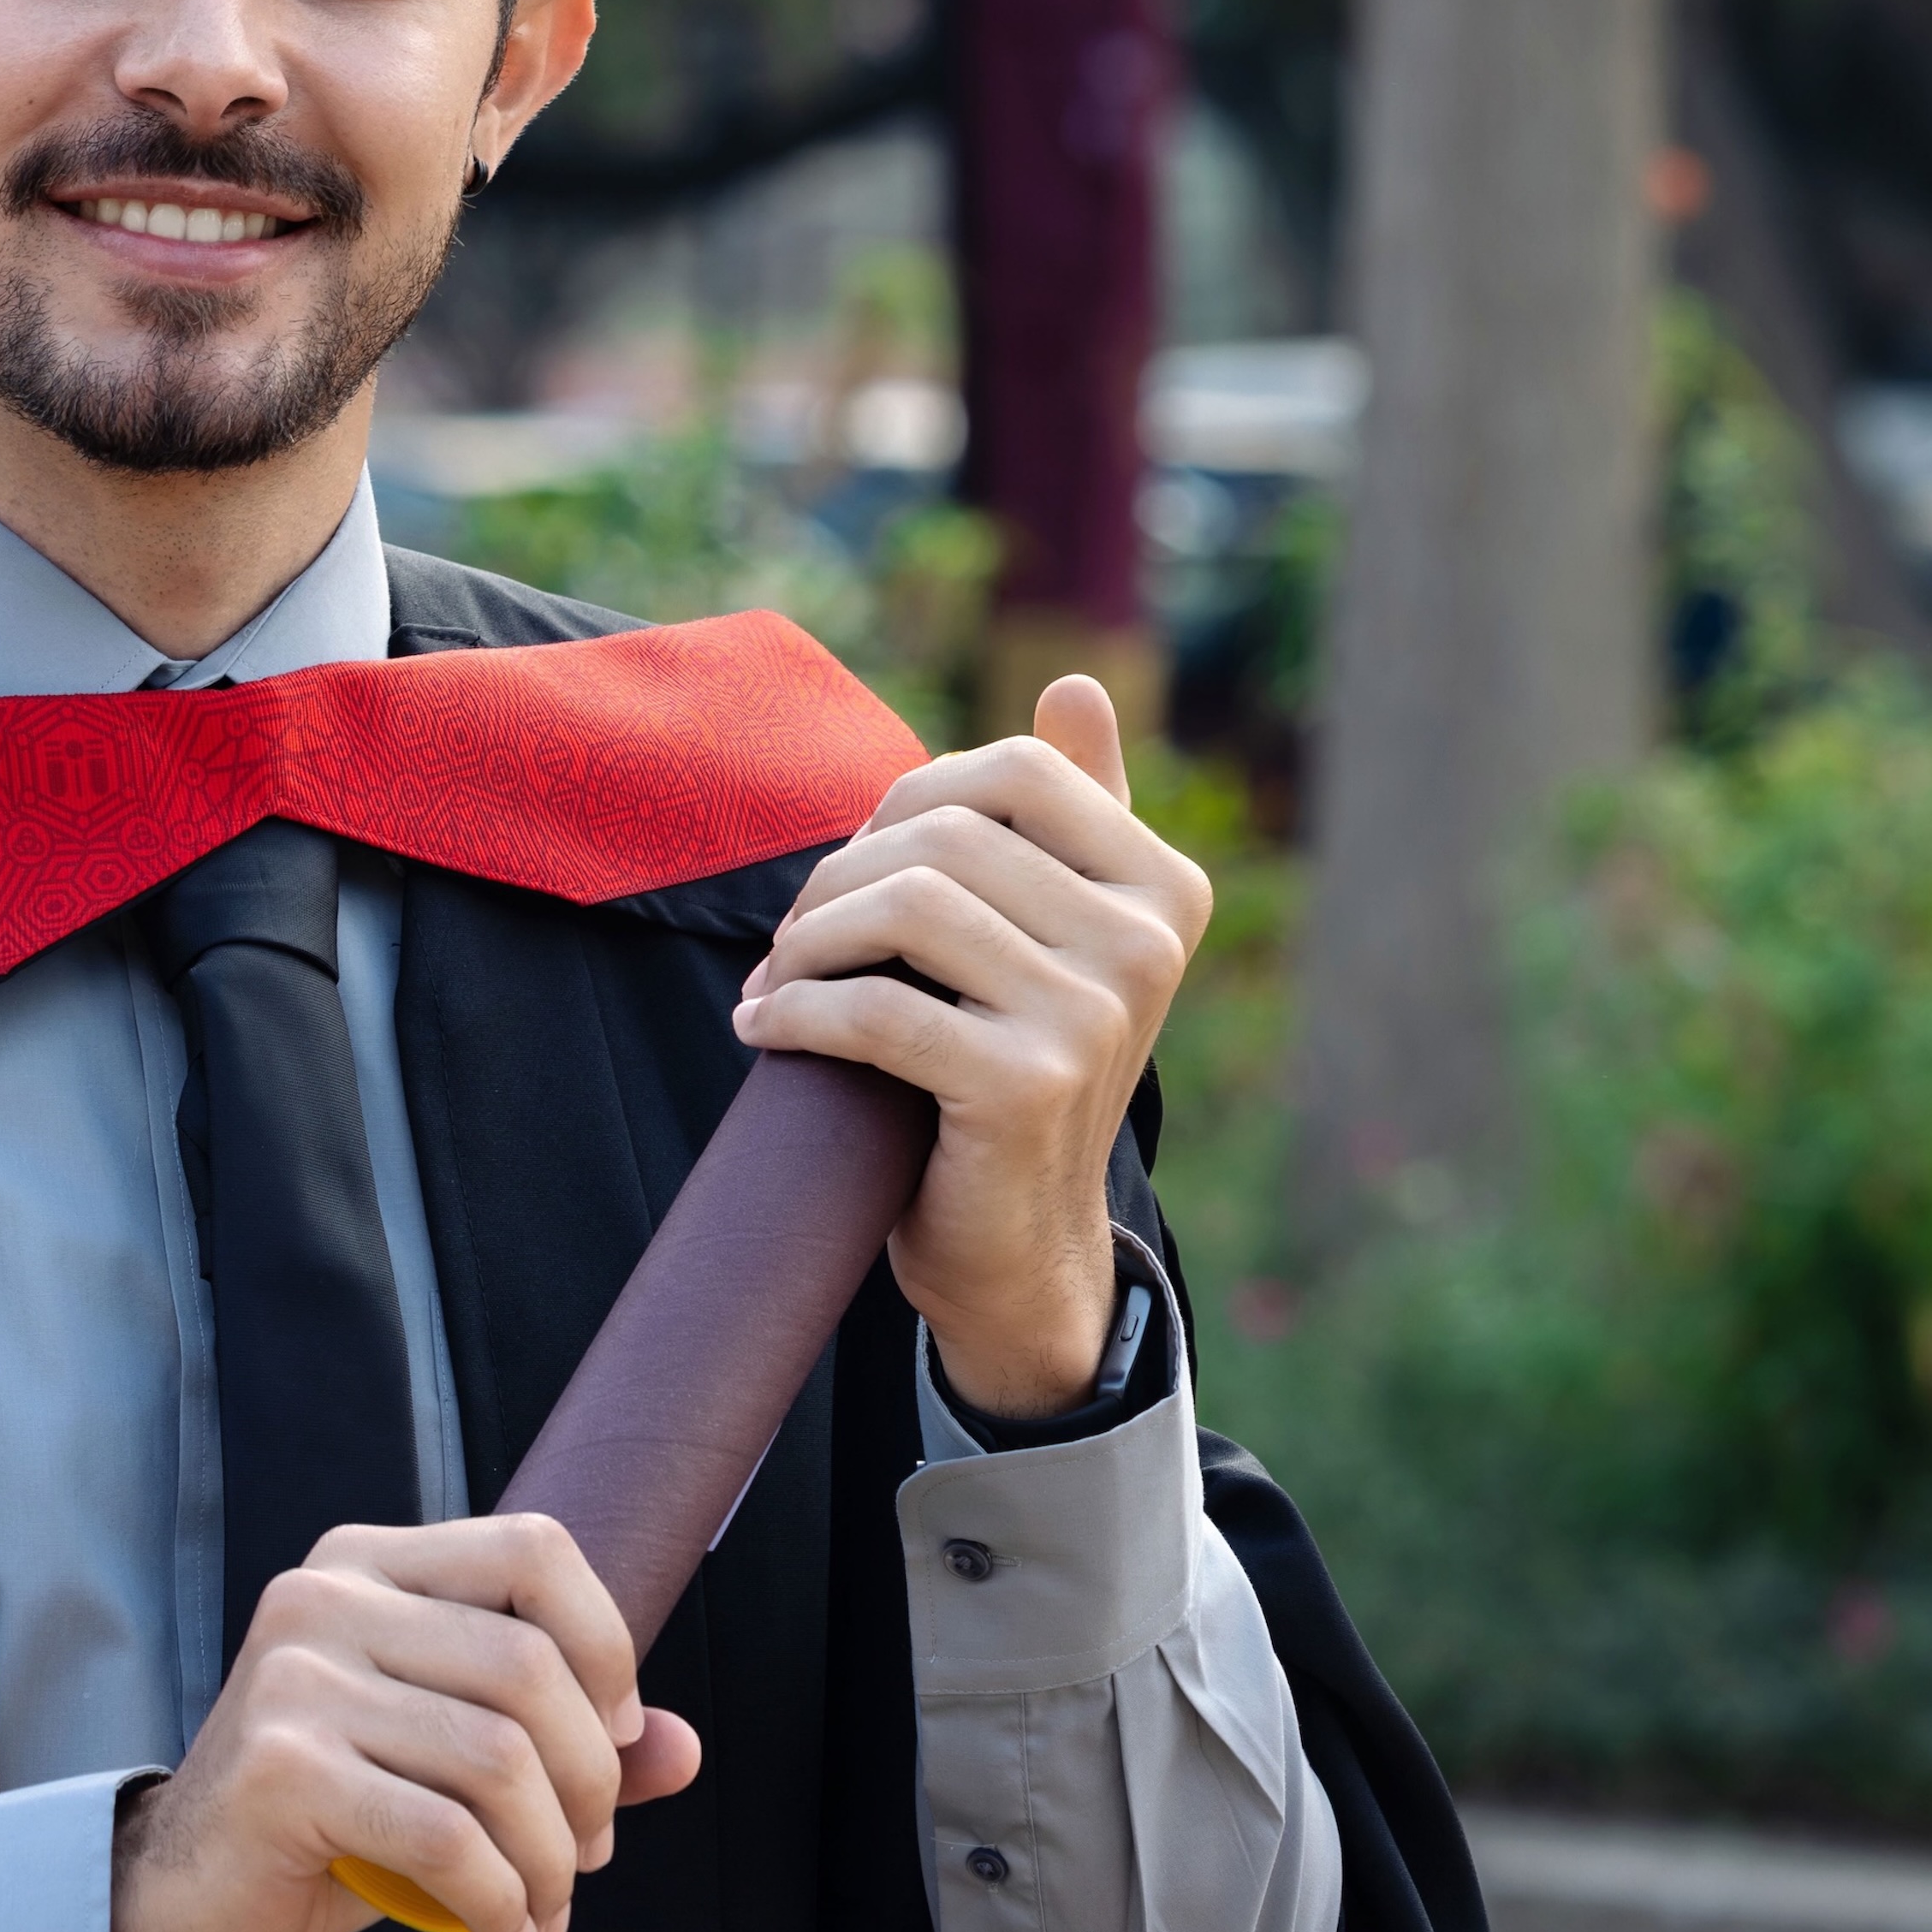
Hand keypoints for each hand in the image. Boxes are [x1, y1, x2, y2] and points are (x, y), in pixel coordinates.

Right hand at [111, 1514, 707, 1931]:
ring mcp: (295, 1677)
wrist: (182, 1903)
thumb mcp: (450, 1763)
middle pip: (531, 1666)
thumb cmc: (329, 1823)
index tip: (612, 1741)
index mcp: (369, 1563)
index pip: (535, 1550)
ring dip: (550, 1856)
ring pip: (498, 1758)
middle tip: (585, 1856)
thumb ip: (563, 1742)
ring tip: (545, 1904)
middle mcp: (324, 1597)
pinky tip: (502, 1930)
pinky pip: (445, 1834)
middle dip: (590, 1781)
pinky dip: (500, 1896)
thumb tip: (685, 1749)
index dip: (605, 1648)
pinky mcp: (280, 1769)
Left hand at [729, 676, 1208, 1415]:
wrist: (1020, 1246)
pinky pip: (876, 1008)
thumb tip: (1076, 685)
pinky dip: (797, 1012)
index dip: (904, 803)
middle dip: (838, 879)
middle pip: (943, 833)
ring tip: (778, 983)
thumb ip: (1073, 815)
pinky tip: (765, 1030)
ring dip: (807, 943)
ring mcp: (1096, 1014)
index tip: (855, 871)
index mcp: (1165, 886)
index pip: (1010, 770)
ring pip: (905, 907)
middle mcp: (1149, 942)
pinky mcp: (1028, 1084)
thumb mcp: (1054, 937)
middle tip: (794, 943)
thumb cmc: (1016, 1070)